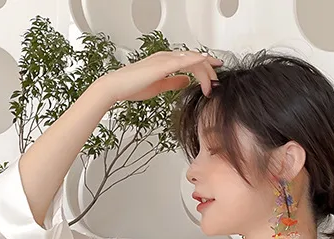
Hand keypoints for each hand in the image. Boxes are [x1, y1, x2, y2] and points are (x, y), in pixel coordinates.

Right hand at [94, 50, 222, 103]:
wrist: (116, 87)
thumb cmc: (131, 87)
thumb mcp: (159, 86)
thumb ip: (173, 82)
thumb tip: (185, 81)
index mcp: (165, 61)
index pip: (190, 61)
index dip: (204, 67)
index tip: (214, 75)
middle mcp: (166, 57)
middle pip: (194, 59)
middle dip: (208, 70)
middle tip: (217, 82)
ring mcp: (164, 59)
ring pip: (192, 59)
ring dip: (205, 70)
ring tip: (213, 82)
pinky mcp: (162, 64)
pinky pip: (184, 60)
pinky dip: (196, 61)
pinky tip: (204, 64)